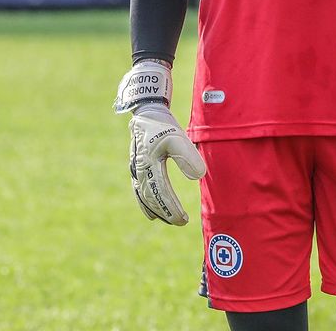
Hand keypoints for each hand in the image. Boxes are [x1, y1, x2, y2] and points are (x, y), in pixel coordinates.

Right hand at [129, 102, 205, 224]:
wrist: (146, 112)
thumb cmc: (163, 125)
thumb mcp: (177, 137)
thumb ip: (188, 156)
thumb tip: (199, 176)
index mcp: (149, 164)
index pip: (161, 192)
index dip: (171, 207)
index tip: (182, 219)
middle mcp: (140, 170)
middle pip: (152, 197)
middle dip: (165, 211)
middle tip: (180, 222)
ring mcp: (136, 170)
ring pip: (145, 196)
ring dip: (157, 209)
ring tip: (169, 220)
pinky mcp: (138, 168)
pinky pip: (140, 191)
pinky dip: (146, 203)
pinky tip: (152, 212)